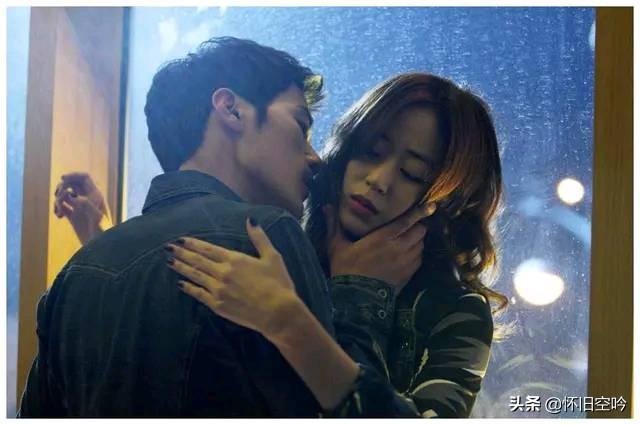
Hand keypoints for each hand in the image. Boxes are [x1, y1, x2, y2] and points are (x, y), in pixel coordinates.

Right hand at [53, 172, 112, 244]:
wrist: (102, 248)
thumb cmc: (104, 233)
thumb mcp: (97, 218)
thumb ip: (86, 205)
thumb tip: (72, 196)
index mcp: (96, 196)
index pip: (84, 178)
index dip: (73, 175)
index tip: (62, 178)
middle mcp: (88, 200)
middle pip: (72, 184)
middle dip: (62, 186)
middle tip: (59, 196)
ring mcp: (80, 208)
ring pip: (65, 195)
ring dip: (58, 199)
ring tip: (59, 210)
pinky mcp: (74, 218)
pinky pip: (62, 207)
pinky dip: (57, 208)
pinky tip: (58, 216)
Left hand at [167, 218, 301, 338]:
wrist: (278, 313)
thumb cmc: (278, 284)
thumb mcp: (272, 257)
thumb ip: (259, 238)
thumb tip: (251, 219)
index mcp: (234, 259)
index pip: (208, 249)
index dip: (193, 243)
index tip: (181, 239)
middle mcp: (222, 273)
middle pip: (197, 261)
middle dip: (182, 253)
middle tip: (168, 247)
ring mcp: (218, 290)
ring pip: (195, 276)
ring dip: (181, 268)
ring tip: (169, 261)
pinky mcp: (218, 305)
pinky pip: (199, 294)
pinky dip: (189, 288)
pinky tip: (181, 284)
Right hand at [326, 202, 436, 292]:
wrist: (356, 299)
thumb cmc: (345, 269)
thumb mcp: (337, 246)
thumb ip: (334, 225)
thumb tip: (326, 206)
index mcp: (383, 237)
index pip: (407, 220)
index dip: (420, 212)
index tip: (430, 205)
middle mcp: (399, 248)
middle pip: (420, 231)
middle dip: (418, 225)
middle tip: (412, 222)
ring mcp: (406, 262)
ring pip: (421, 244)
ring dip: (417, 239)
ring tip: (410, 237)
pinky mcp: (409, 274)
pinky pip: (419, 259)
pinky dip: (416, 253)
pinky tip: (408, 253)